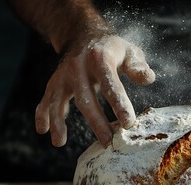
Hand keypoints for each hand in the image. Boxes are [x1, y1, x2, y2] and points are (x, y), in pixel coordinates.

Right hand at [35, 35, 155, 146]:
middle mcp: (78, 66)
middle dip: (96, 122)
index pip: (111, 84)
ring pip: (58, 100)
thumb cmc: (112, 49)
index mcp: (100, 58)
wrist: (84, 34)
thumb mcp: (129, 51)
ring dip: (59, 122)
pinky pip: (46, 99)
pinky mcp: (54, 82)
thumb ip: (138, 66)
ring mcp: (64, 75)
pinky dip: (42, 115)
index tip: (129, 123)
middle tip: (108, 142)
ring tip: (59, 143)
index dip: (120, 104)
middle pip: (86, 98)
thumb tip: (148, 79)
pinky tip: (43, 131)